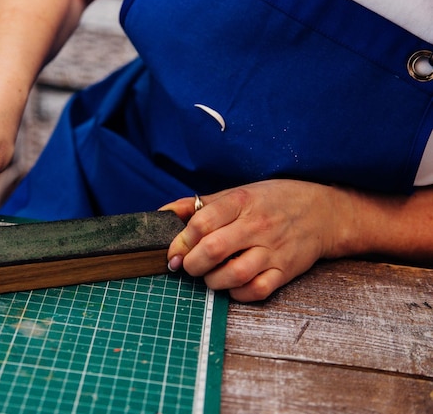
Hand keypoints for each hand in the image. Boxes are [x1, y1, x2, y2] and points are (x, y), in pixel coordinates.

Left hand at [162, 180, 352, 301]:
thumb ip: (198, 205)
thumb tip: (163, 214)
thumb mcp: (236, 192)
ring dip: (212, 281)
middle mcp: (257, 225)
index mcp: (241, 202)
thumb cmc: (272, 201)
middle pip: (213, 250)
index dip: (180, 242)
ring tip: (209, 277)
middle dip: (191, 264)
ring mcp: (273, 250)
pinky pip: (257, 290)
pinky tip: (232, 285)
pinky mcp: (285, 271)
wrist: (324, 212)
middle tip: (187, 266)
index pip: (201, 223)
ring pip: (233, 274)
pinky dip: (238, 293)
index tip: (173, 252)